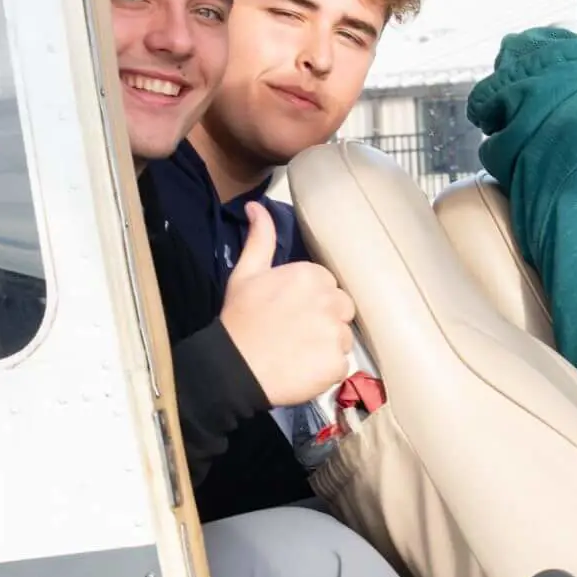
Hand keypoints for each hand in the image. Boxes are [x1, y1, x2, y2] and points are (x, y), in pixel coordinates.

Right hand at [217, 203, 355, 407]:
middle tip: (294, 334)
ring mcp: (335, 333)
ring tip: (296, 353)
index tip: (290, 313)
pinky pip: (341, 364)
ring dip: (325, 346)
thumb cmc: (239, 320)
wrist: (234, 367)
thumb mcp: (246, 274)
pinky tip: (301, 369)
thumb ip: (260, 239)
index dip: (311, 302)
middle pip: (341, 310)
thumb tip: (257, 206)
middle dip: (324, 321)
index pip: (328, 286)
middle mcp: (329, 300)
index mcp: (311, 275)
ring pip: (343, 338)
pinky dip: (325, 370)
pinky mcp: (336, 362)